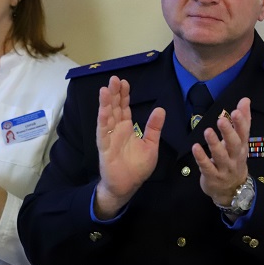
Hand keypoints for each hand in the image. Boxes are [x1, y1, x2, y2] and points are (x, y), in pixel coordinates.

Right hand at [94, 76, 164, 218]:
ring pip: (107, 116)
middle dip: (114, 93)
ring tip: (106, 89)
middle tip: (114, 78)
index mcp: (127, 128)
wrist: (128, 186)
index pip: (124, 107)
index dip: (124, 95)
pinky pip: (103, 131)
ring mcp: (109, 137)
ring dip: (106, 103)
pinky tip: (103, 109)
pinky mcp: (104, 147)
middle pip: (115, 108)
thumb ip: (154, 127)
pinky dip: (103, 120)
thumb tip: (160, 109)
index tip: (124, 82)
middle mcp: (116, 130)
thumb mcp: (151, 145)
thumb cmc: (138, 167)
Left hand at [192, 97, 250, 206]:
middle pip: (233, 144)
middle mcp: (235, 157)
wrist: (232, 190)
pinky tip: (195, 147)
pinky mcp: (212, 177)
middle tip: (221, 120)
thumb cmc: (234, 159)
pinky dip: (201, 158)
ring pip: (220, 156)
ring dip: (214, 144)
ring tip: (207, 131)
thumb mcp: (240, 141)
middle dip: (228, 132)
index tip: (236, 111)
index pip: (243, 133)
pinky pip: (206, 167)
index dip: (241, 122)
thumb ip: (242, 121)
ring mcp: (224, 168)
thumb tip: (245, 100)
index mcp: (241, 146)